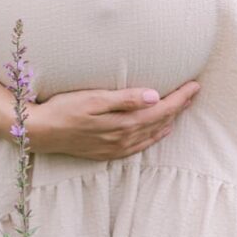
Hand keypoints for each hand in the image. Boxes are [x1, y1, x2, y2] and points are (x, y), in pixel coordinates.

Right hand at [21, 81, 201, 159]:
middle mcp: (124, 137)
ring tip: (184, 107)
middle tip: (195, 91)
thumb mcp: (93, 98)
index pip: (161, 109)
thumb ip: (125, 99)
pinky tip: (161, 131)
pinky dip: (155, 137)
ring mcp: (117, 147)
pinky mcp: (109, 152)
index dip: (180, 97)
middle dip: (180, 106)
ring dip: (170, 119)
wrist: (40, 133)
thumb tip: (154, 96)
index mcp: (124, 123)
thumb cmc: (64, 109)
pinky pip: (140, 146)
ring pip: (153, 133)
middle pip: (160, 120)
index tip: (195, 85)